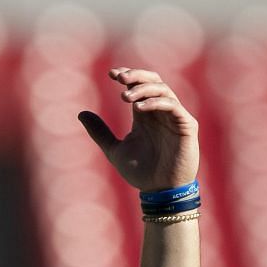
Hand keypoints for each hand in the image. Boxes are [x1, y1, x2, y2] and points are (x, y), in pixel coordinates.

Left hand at [78, 67, 199, 191]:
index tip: (111, 74)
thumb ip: (100, 132)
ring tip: (124, 97)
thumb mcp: (114, 150)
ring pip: (163, 90)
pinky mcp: (186, 125)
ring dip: (143, 89)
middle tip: (119, 77)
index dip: (127, 75)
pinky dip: (156, 103)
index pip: (139, 85)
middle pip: (153, 80)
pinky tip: (138, 108)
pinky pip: (173, 106)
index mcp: (145, 115)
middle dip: (136, 75)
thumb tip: (81, 114)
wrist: (160, 192)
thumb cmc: (141, 173)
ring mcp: (174, 117)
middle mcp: (160, 112)